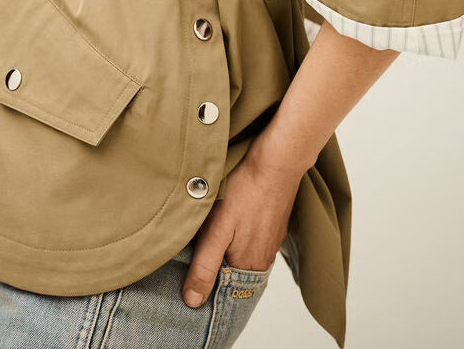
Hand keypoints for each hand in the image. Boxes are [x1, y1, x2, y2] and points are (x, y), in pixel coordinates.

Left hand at [181, 142, 305, 308]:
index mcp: (249, 266)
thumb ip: (205, 267)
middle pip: (233, 272)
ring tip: (208, 237)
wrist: (277, 160)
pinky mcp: (273, 223)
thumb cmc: (245, 190)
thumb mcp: (217, 229)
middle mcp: (263, 259)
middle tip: (192, 253)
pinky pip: (252, 239)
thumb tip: (192, 303)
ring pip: (242, 255)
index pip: (223, 289)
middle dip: (214, 268)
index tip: (186, 275)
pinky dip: (239, 236)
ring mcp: (271, 240)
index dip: (203, 284)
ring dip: (226, 250)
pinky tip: (230, 221)